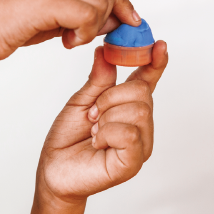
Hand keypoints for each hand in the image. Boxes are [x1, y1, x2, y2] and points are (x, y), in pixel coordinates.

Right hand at [0, 0, 140, 59]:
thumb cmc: (10, 19)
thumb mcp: (55, 10)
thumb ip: (85, 9)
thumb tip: (119, 17)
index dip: (122, 0)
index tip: (128, 20)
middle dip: (111, 15)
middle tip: (91, 34)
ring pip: (100, 1)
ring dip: (92, 27)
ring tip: (71, 38)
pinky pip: (86, 15)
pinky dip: (83, 33)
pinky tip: (66, 41)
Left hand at [29, 41, 167, 213]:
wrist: (54, 167)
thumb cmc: (68, 136)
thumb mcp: (82, 101)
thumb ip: (98, 79)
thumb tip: (104, 52)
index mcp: (127, 107)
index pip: (147, 81)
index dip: (155, 63)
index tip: (159, 45)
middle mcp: (139, 124)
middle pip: (141, 92)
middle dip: (110, 97)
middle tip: (93, 113)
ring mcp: (139, 143)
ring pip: (138, 111)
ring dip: (107, 117)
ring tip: (95, 130)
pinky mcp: (133, 162)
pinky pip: (129, 134)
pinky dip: (107, 133)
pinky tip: (99, 142)